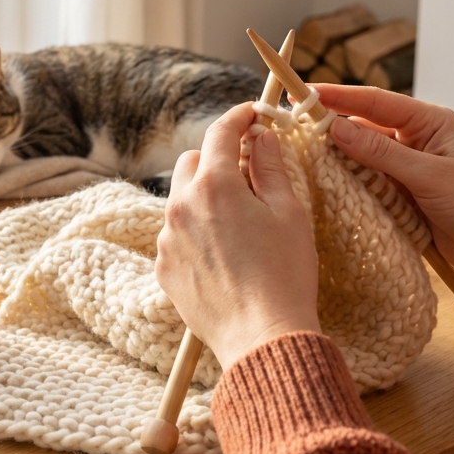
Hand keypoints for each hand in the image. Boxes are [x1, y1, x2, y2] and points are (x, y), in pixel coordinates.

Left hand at [155, 103, 320, 369]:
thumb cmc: (285, 275)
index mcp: (214, 185)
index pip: (221, 132)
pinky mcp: (164, 268)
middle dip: (218, 160)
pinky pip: (176, 235)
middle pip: (193, 162)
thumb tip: (261, 137)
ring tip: (239, 224)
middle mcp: (181, 207)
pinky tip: (225, 254)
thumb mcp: (289, 213)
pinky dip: (196, 232)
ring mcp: (167, 239)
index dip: (239, 118)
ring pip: (182, 199)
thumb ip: (271, 167)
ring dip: (205, 198)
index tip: (252, 115)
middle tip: (249, 176)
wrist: (263, 338)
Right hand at [316, 85, 453, 286]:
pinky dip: (350, 182)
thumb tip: (336, 127)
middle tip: (293, 123)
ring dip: (338, 156)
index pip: (375, 101)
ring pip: (362, 155)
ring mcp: (408, 167)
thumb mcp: (429, 176)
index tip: (304, 92)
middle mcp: (416, 139)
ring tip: (302, 153)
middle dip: (331, 125)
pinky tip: (326, 181)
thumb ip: (381, 153)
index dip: (338, 96)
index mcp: (429, 122)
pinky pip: (368, 182)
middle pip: (364, 125)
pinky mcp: (403, 194)